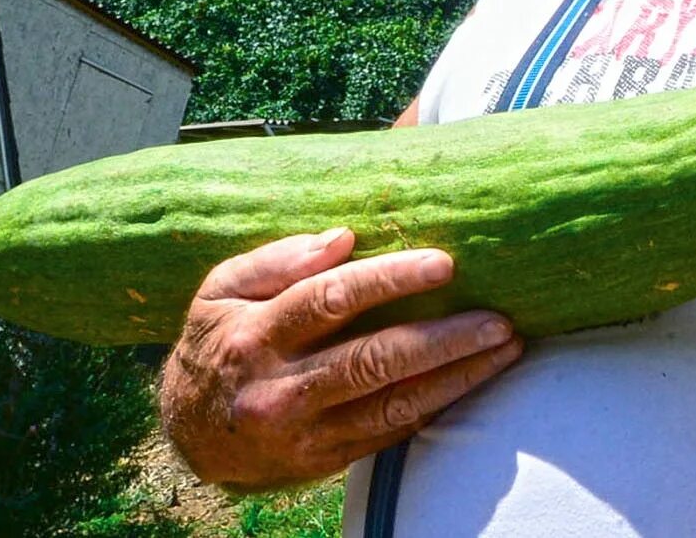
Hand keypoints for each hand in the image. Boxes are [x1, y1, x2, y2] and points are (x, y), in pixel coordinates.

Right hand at [159, 228, 523, 488]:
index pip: (331, 300)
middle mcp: (281, 388)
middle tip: (498, 319)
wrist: (189, 435)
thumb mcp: (221, 291)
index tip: (443, 263)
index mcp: (256, 335)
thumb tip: (343, 237)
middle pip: (374, 360)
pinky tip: (475, 380)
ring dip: (458, 377)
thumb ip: (278, 260)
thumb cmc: (218, 343)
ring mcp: (306, 430)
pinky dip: (438, 406)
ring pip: (393, 403)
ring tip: (506, 349)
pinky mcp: (326, 458)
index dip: (390, 280)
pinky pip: (392, 432)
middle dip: (444, 339)